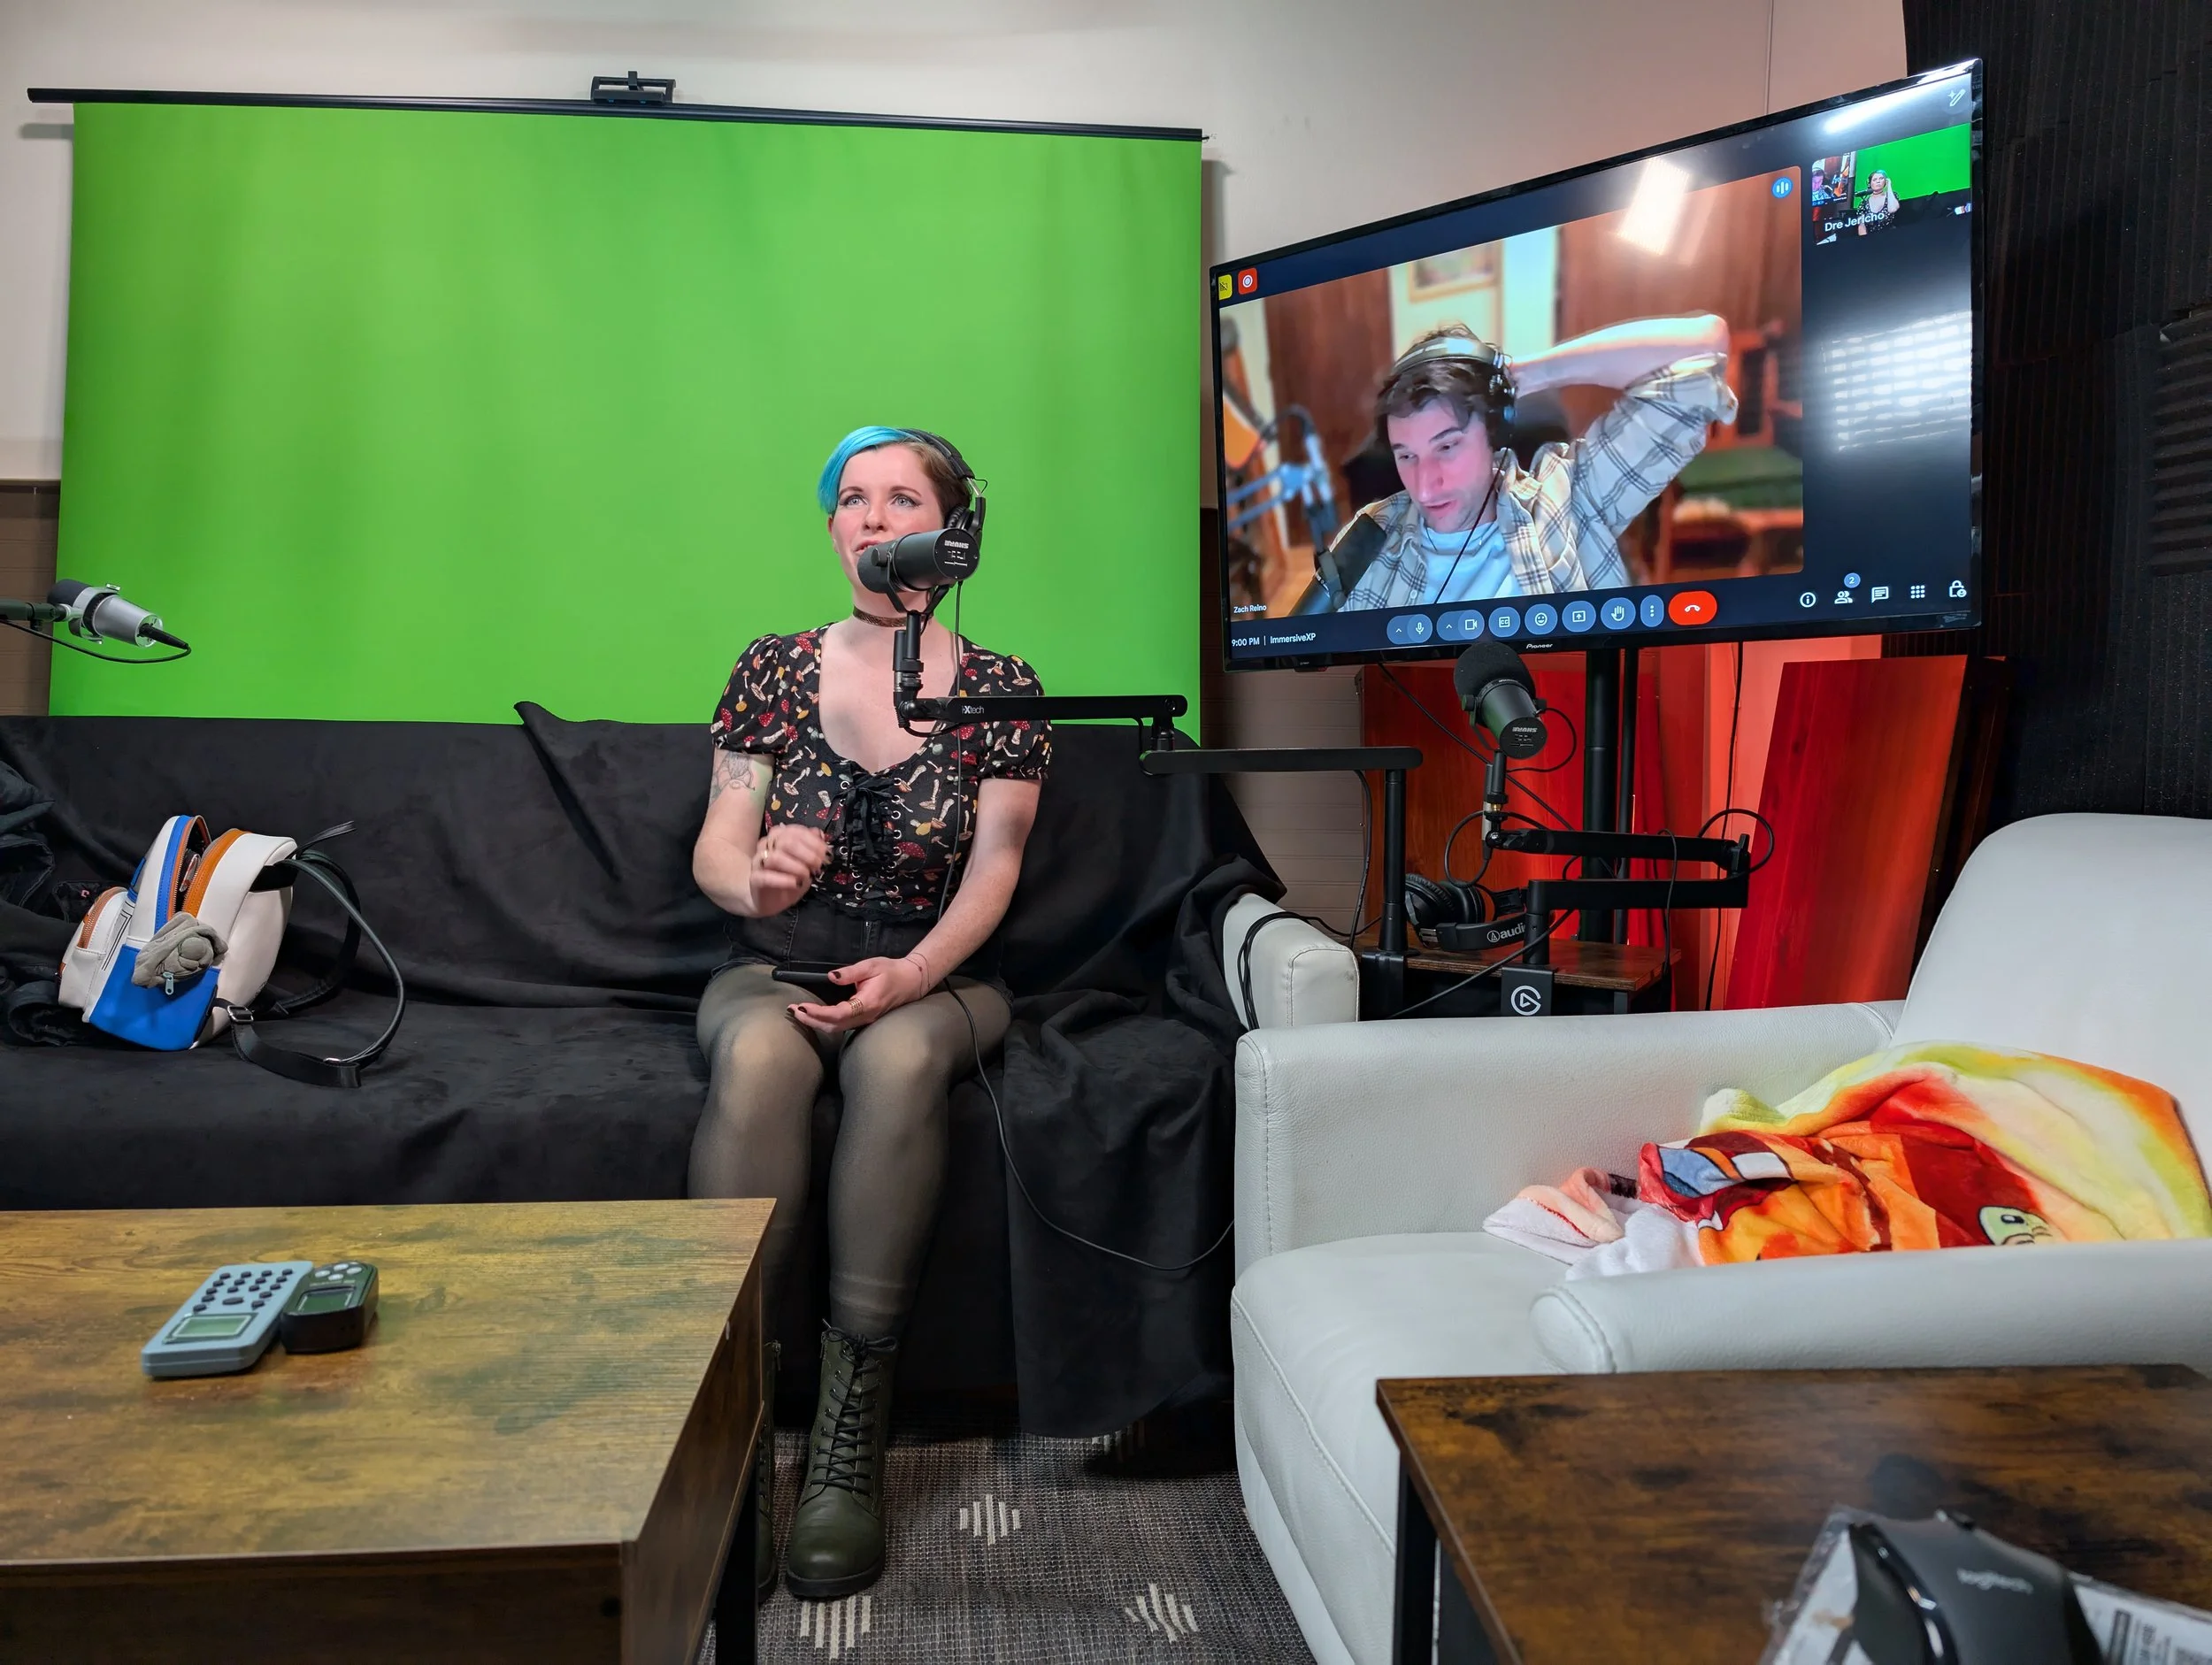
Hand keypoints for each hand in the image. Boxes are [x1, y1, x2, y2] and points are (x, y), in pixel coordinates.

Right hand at [748, 823, 827, 915]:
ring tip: (807, 876)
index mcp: (779, 837)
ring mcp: (759, 862)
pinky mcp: (754, 879)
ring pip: (775, 857)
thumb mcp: (805, 863)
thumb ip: (811, 847)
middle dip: (808, 854)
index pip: (795, 831)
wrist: (768, 899)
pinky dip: (783, 880)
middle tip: (818, 866)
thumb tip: (818, 833)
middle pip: (786, 841)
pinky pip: (765, 877)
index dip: (814, 842)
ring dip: (796, 867)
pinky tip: (795, 883)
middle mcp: (766, 845)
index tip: (825, 854)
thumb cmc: (788, 878)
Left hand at [787, 953, 932, 1035]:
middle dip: (811, 1020)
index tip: (802, 1005)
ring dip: (816, 1023)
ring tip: (799, 1013)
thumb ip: (850, 972)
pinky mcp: (863, 1020)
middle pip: (833, 1026)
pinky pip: (841, 1026)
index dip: (817, 1012)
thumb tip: (830, 977)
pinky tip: (814, 1016)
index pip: (837, 1013)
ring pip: (836, 1028)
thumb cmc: (891, 971)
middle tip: (793, 1010)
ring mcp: (864, 1020)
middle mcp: (865, 1016)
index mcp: (866, 1003)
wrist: (911, 981)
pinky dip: (824, 1023)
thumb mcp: (870, 966)